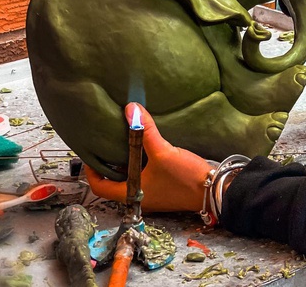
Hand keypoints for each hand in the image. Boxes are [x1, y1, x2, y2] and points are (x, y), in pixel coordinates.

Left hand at [84, 103, 211, 212]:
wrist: (214, 190)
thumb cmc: (185, 178)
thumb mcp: (163, 152)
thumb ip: (145, 131)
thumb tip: (131, 109)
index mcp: (132, 194)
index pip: (100, 187)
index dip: (92, 170)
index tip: (92, 153)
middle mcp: (140, 196)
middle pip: (115, 181)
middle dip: (110, 162)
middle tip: (108, 143)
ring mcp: (153, 193)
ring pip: (132, 177)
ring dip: (128, 161)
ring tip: (126, 141)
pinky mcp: (165, 187)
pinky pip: (146, 175)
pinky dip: (142, 162)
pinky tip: (149, 147)